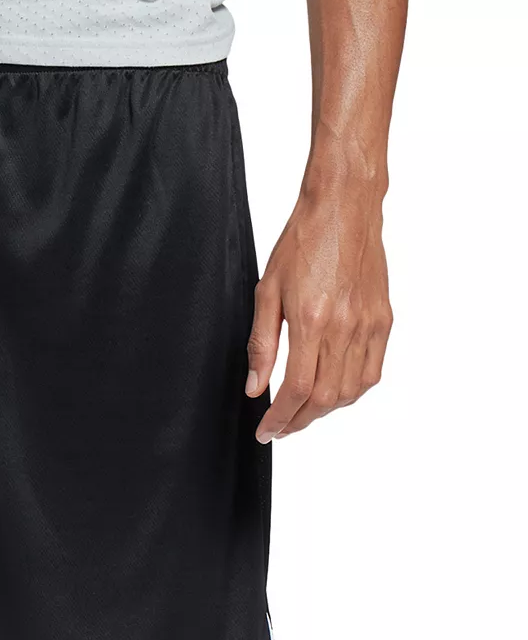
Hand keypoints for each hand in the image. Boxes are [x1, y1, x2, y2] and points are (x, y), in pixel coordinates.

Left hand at [245, 177, 392, 441]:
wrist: (344, 208)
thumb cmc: (302, 243)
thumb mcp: (266, 292)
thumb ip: (261, 345)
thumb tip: (255, 388)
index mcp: (312, 321)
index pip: (297, 390)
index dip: (280, 418)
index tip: (266, 431)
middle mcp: (345, 328)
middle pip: (325, 398)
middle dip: (299, 421)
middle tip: (279, 429)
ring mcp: (370, 325)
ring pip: (351, 391)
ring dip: (325, 411)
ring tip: (302, 414)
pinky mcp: (384, 319)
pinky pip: (372, 371)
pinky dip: (352, 391)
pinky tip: (333, 392)